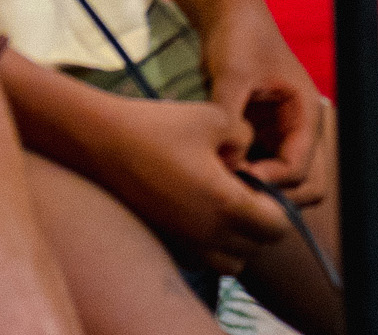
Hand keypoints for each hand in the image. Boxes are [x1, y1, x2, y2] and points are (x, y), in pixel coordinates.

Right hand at [81, 90, 292, 270]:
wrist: (99, 141)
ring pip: (233, 260)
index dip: (277, 203)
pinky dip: (211, 242)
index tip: (255, 176)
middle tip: (241, 187)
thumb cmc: (155, 126)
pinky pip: (204, 257)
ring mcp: (186, 242)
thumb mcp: (212, 117)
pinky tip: (195, 207)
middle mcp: (210, 233)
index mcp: (227, 205)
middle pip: (258, 246)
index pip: (278, 225)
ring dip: (238, 238)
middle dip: (260, 221)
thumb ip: (244, 135)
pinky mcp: (167, 240)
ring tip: (222, 204)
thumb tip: (247, 153)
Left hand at [197, 0, 324, 200]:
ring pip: (282, 181)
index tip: (237, 177)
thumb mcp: (233, 71)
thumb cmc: (238, 35)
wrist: (228, 14)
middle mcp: (299, 129)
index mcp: (306, 114)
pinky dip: (244, 174)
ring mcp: (281, 134)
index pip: (301, 168)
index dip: (271, 180)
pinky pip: (260, 167)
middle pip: (304, 185)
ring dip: (258, 187)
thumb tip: (225, 160)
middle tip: (232, 190)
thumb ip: (229, 113)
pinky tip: (217, 171)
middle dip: (273, 194)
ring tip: (222, 182)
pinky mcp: (260, 134)